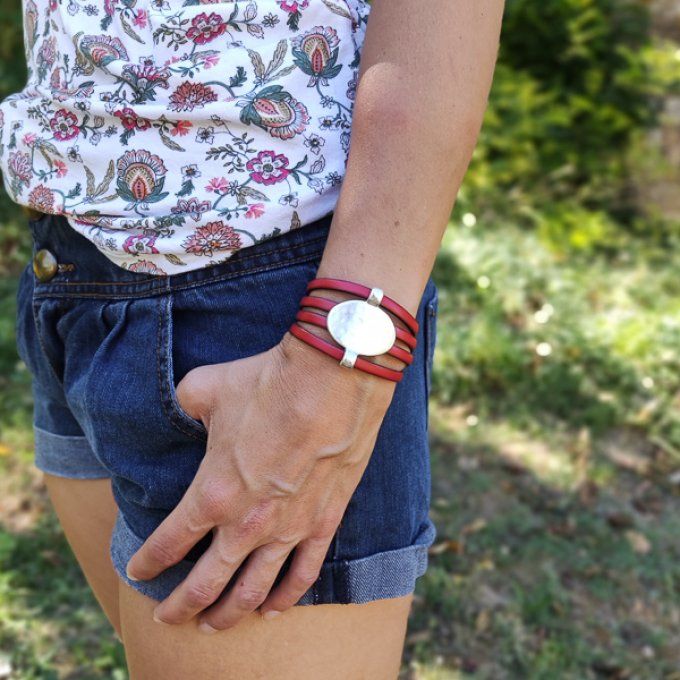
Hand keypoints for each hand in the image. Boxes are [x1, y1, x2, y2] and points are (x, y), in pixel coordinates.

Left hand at [125, 329, 396, 630]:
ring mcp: (288, 528)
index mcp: (212, 493)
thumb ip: (184, 405)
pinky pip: (303, 573)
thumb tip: (183, 407)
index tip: (138, 571)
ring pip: (253, 589)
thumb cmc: (267, 383)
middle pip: (207, 582)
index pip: (169, 543)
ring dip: (230, 612)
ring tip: (214, 625)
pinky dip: (285, 597)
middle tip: (168, 617)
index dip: (148, 562)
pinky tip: (273, 610)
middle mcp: (247, 523)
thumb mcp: (206, 388)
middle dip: (181, 606)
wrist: (331, 379)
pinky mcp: (324, 521)